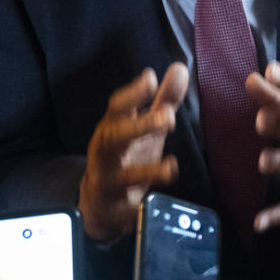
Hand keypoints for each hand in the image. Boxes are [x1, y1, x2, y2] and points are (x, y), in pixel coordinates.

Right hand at [79, 63, 187, 240]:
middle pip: (115, 137)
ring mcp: (107, 181)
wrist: (100, 203)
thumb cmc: (127, 155)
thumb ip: (163, 100)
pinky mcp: (112, 209)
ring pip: (119, 175)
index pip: (118, 106)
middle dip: (139, 126)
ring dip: (145, 171)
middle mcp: (106, 152)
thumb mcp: (145, 127)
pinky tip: (154, 205)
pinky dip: (138, 210)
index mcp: (113, 128)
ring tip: (170, 168)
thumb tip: (180, 68)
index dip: (133, 93)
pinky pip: (125, 211)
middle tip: (168, 118)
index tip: (150, 78)